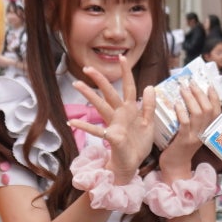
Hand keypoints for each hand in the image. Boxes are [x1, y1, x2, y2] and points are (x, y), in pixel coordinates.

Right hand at [68, 56, 154, 181]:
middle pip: (109, 93)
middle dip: (100, 80)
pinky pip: (96, 130)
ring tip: (77, 84)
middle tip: (88, 68)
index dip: (126, 73)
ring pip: (100, 106)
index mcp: (131, 110)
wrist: (132, 164)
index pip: (128, 87)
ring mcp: (114, 125)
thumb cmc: (138, 144)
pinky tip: (71, 122)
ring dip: (89, 95)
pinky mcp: (112, 137)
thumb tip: (149, 86)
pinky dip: (84, 126)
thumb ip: (149, 106)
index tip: (122, 58)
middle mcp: (120, 115)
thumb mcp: (149, 123)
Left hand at [161, 78, 221, 173]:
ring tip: (183, 89)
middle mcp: (205, 133)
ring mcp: (195, 137)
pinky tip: (177, 104)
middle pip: (208, 110)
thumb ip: (194, 119)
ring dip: (190, 99)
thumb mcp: (192, 132)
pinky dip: (182, 112)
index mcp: (208, 130)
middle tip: (191, 83)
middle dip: (200, 94)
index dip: (214, 98)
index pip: (217, 112)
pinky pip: (185, 123)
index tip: (209, 85)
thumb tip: (190, 99)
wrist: (175, 166)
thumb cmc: (181, 146)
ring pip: (198, 114)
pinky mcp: (184, 140)